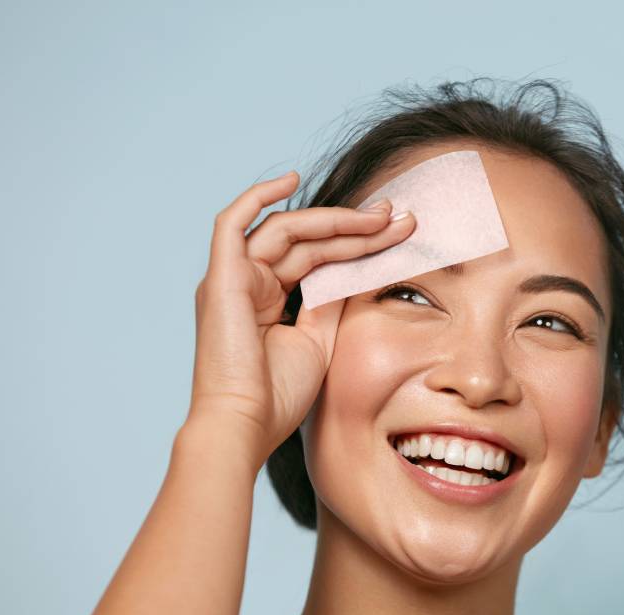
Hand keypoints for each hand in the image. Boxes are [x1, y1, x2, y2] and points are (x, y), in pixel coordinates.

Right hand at [185, 171, 415, 474]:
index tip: (402, 233)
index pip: (319, 258)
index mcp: (268, 300)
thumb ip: (330, 302)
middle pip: (308, 240)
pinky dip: (258, 197)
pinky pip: (233, 222)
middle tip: (400, 216)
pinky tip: (292, 179)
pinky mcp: (221, 279)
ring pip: (287, 230)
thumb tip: (357, 270)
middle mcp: (248, 283)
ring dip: (334, 219)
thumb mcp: (319, 341)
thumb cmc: (279, 396)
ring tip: (379, 215)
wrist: (246, 426)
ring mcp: (232, 279)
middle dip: (356, 227)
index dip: (360, 244)